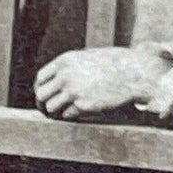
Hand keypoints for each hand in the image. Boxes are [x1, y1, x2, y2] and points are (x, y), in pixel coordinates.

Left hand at [34, 47, 171, 120]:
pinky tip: (80, 110)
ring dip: (56, 110)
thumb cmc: (112, 64)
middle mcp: (66, 76)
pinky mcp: (83, 105)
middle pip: (41, 94)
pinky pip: (67, 114)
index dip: (41, 88)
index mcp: (65, 61)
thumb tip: (54, 83)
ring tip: (63, 110)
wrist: (132, 73)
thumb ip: (69, 68)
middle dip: (44, 102)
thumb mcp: (86, 58)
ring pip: (51, 107)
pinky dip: (71, 114)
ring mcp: (74, 91)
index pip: (41, 78)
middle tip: (49, 109)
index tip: (45, 95)